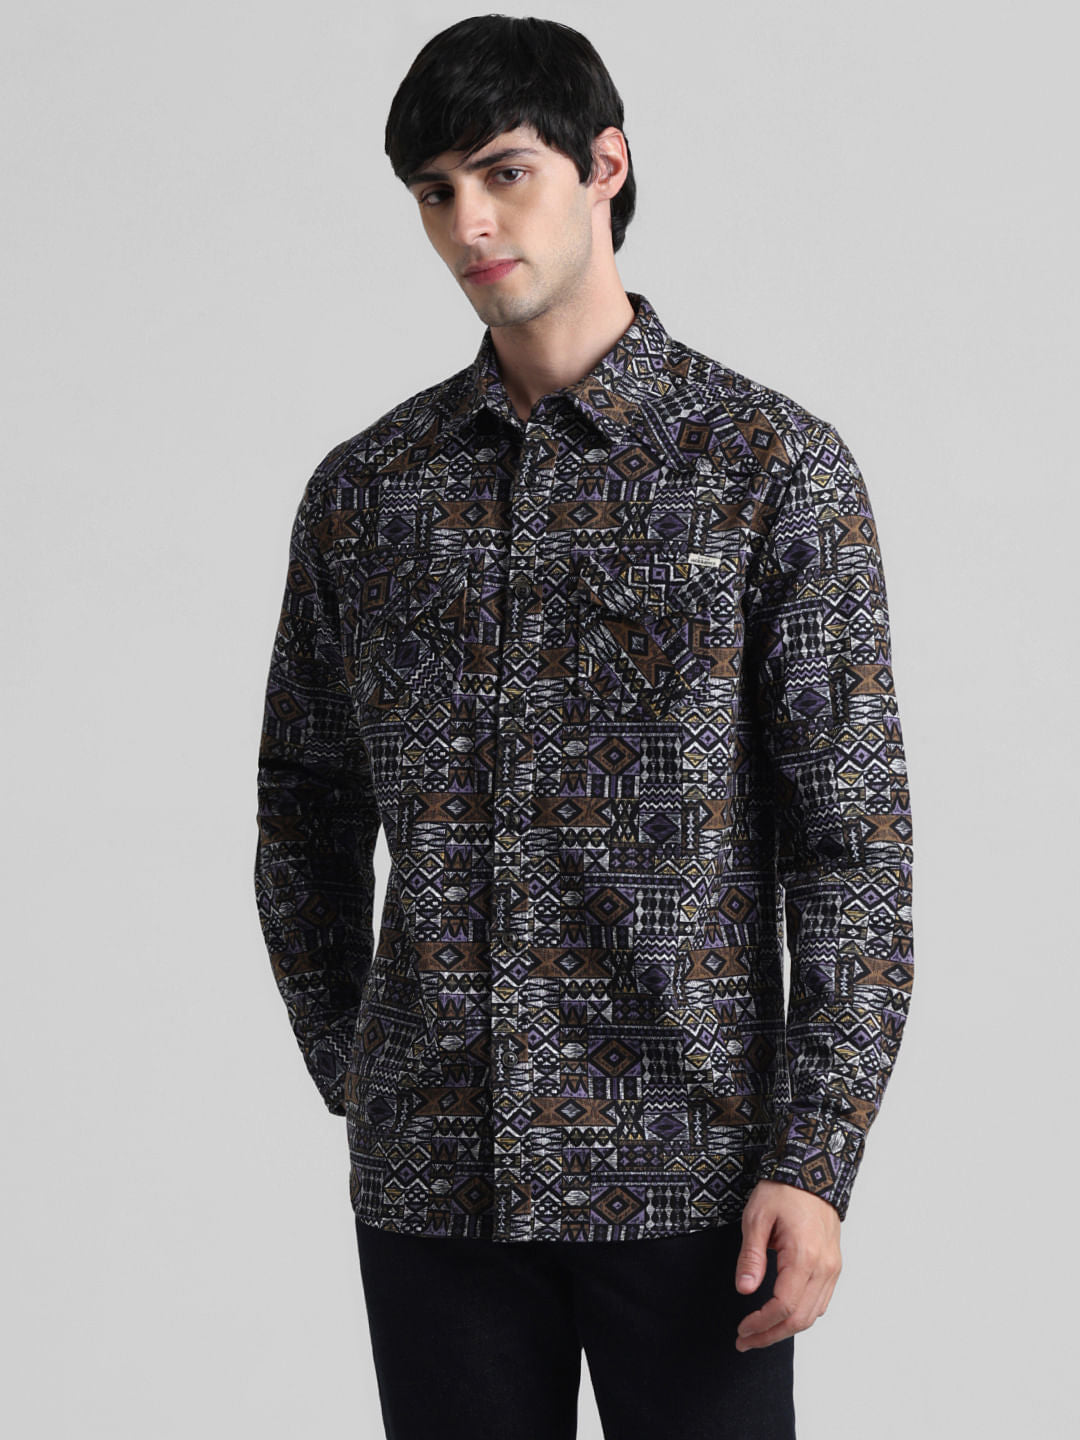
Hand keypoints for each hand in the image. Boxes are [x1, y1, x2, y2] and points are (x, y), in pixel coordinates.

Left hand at [733, 1179, 841, 1350]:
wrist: (812, 1171)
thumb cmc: (783, 1190)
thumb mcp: (757, 1218)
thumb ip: (751, 1256)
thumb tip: (745, 1290)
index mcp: (805, 1257)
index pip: (784, 1306)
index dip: (761, 1324)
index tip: (742, 1330)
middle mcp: (824, 1267)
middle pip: (800, 1319)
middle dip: (771, 1335)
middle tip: (745, 1341)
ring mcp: (832, 1268)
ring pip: (813, 1315)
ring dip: (786, 1330)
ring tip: (759, 1333)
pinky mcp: (833, 1265)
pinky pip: (820, 1302)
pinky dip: (801, 1315)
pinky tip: (781, 1315)